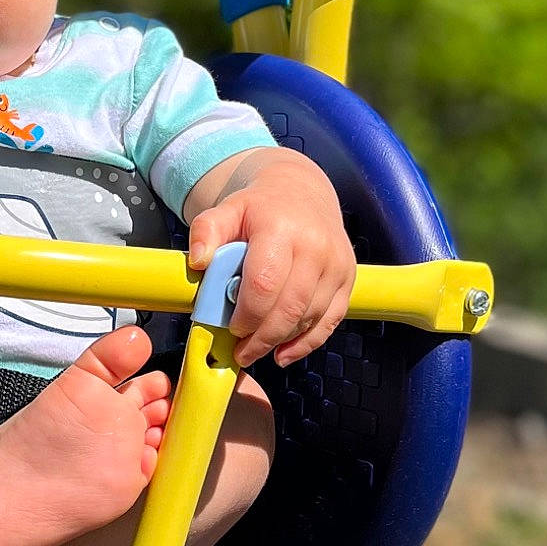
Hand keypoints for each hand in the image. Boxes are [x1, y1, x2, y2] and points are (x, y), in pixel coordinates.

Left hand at [186, 151, 354, 367]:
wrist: (302, 192)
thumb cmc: (260, 207)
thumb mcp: (227, 210)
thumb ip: (206, 232)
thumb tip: (199, 262)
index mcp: (281, 229)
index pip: (264, 284)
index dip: (247, 314)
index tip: (232, 329)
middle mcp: (315, 247)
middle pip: (290, 308)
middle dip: (263, 337)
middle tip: (241, 352)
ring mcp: (336, 264)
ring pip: (310, 318)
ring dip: (281, 341)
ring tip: (256, 350)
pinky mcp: (347, 279)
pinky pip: (330, 321)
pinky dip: (307, 343)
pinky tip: (284, 353)